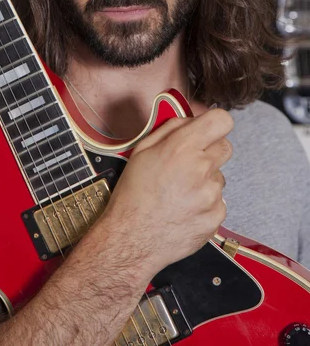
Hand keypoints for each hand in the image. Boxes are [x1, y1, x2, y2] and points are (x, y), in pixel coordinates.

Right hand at [102, 109, 232, 277]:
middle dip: (210, 151)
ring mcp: (212, 195)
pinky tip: (184, 208)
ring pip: (219, 177)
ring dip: (205, 180)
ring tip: (179, 193)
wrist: (133, 239)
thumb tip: (190, 119)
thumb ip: (170, 128)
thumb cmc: (133, 196)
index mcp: (182, 148)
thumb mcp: (142, 150)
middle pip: (225, 147)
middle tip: (189, 163)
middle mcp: (201, 169)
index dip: (215, 123)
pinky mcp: (217, 217)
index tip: (208, 129)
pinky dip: (205, 204)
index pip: (222, 121)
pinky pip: (219, 202)